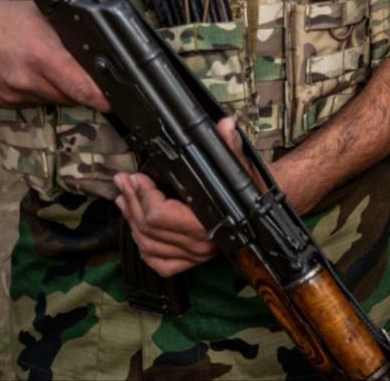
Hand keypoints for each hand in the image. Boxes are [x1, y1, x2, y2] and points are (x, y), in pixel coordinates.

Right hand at [0, 0, 108, 110]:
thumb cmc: (4, 18)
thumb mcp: (44, 17)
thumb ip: (71, 35)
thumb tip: (102, 50)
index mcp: (42, 55)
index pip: (80, 87)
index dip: (101, 97)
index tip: (116, 102)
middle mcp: (26, 79)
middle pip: (69, 97)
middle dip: (84, 92)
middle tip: (93, 82)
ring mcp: (11, 93)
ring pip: (51, 101)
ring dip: (61, 92)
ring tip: (56, 71)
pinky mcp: (0, 101)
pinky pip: (31, 103)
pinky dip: (39, 93)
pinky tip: (33, 75)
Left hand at [112, 118, 293, 277]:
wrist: (267, 210)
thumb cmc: (254, 188)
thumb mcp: (242, 165)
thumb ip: (230, 146)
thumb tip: (225, 125)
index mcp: (212, 223)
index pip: (160, 216)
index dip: (143, 195)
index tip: (136, 176)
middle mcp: (201, 244)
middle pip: (149, 229)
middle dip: (132, 202)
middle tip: (123, 182)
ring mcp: (196, 256)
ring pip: (149, 245)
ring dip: (131, 222)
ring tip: (124, 198)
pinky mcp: (193, 262)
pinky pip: (160, 264)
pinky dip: (144, 248)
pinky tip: (137, 230)